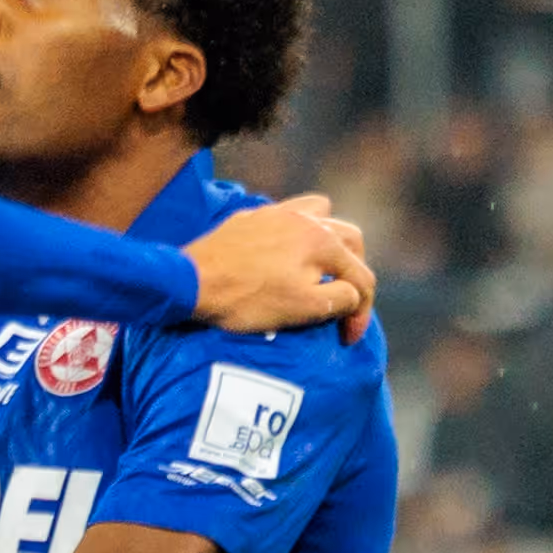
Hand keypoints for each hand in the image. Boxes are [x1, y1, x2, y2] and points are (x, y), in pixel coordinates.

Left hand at [183, 194, 374, 339]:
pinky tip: (288, 248)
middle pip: (350, 241)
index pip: (361, 278)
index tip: (348, 339)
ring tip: (323, 264)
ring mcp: (278, 213)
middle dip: (354, 272)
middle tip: (345, 299)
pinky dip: (300, 229)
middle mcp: (307, 219)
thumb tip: (352, 294)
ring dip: (332, 239)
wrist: (191, 282)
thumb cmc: (247, 300)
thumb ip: (341, 299)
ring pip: (323, 215)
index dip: (360, 313)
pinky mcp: (251, 217)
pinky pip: (289, 213)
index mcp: (324, 242)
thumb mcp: (304, 308)